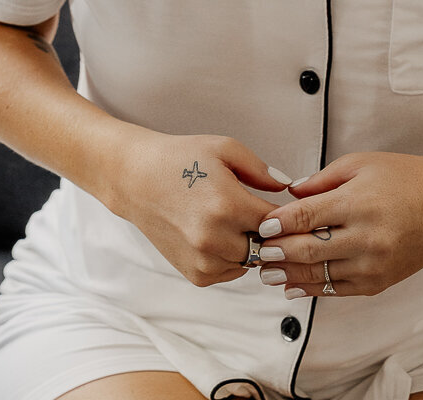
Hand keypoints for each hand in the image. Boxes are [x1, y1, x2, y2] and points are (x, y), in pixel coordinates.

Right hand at [103, 131, 290, 287]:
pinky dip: (231, 257)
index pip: (279, 222)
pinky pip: (230, 272)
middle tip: (258, 212)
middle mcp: (216, 238)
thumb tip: (286, 188)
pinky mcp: (195, 274)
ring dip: (250, 246)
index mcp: (227, 205)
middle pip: (268, 246)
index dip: (287, 214)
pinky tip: (218, 234)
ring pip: (251, 263)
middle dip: (269, 231)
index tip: (287, 208)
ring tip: (234, 221)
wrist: (135, 178)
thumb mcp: (223, 148)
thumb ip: (260, 169)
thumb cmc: (179, 158)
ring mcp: (204, 260)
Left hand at [254, 150, 422, 299]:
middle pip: (310, 249)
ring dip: (290, 276)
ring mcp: (374, 264)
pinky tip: (294, 287)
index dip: (279, 224)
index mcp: (357, 203)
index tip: (260, 226)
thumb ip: (321, 180)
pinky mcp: (380, 282)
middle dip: (278, 253)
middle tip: (254, 252)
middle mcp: (366, 238)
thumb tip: (290, 193)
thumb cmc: (402, 177)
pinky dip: (314, 290)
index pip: (307, 217)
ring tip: (266, 273)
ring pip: (321, 275)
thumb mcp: (359, 163)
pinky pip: (340, 290)